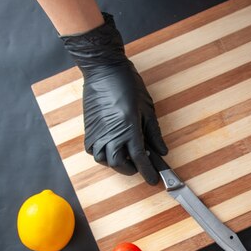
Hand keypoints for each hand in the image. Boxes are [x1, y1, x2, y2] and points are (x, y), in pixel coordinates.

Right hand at [61, 13, 166, 184]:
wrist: (104, 69)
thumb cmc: (128, 84)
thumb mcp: (148, 109)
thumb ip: (154, 133)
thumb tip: (162, 151)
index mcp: (128, 128)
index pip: (139, 158)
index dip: (147, 172)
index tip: (154, 180)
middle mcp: (111, 134)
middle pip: (120, 164)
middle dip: (131, 169)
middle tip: (141, 165)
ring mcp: (97, 132)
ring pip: (104, 160)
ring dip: (116, 163)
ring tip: (126, 156)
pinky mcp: (88, 129)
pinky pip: (92, 150)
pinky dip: (102, 154)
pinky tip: (112, 148)